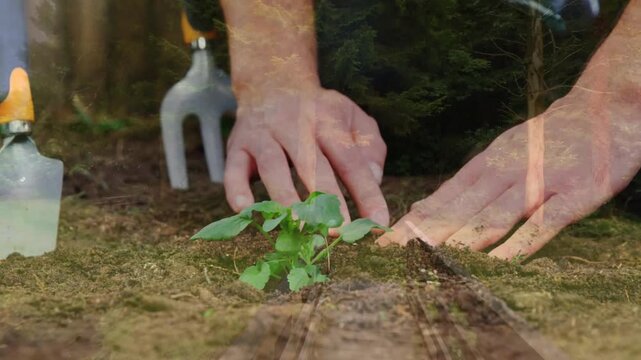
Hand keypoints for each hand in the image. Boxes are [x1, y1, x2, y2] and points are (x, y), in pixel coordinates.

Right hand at [219, 0, 388, 225]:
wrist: (272, 83)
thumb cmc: (320, 113)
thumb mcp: (353, 118)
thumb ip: (370, 148)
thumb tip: (373, 179)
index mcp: (328, 121)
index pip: (350, 160)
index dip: (365, 191)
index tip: (378, 221)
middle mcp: (295, 126)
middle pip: (312, 164)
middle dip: (327, 200)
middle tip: (339, 232)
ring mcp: (263, 135)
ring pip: (273, 167)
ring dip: (286, 198)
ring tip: (299, 227)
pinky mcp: (238, 146)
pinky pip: (233, 169)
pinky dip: (236, 190)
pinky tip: (245, 210)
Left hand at [377, 88, 640, 258]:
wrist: (603, 108)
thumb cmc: (545, 140)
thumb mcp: (497, 154)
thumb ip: (463, 184)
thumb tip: (421, 207)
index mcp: (486, 165)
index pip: (442, 198)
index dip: (413, 221)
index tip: (385, 241)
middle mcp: (506, 172)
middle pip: (460, 208)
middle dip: (424, 233)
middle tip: (394, 253)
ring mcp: (539, 182)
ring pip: (494, 215)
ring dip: (460, 238)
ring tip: (431, 258)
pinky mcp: (574, 194)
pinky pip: (543, 224)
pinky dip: (518, 244)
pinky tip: (496, 263)